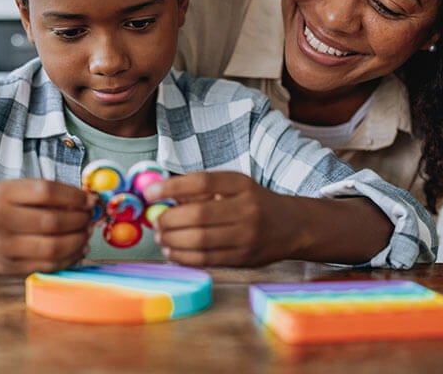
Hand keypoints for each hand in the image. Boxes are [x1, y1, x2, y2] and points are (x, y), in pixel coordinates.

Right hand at [0, 179, 94, 274]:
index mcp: (3, 194)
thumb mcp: (8, 190)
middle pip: (53, 221)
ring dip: (78, 241)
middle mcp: (1, 220)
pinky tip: (77, 250)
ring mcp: (3, 247)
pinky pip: (46, 266)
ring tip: (85, 233)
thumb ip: (42, 194)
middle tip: (91, 217)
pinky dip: (68, 259)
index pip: (47, 191)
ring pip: (53, 247)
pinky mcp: (7, 268)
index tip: (90, 198)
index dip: (75, 196)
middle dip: (81, 220)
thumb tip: (85, 201)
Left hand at [142, 171, 307, 266]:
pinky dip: (183, 257)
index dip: (171, 187)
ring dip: (172, 241)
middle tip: (156, 222)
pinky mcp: (243, 259)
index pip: (201, 182)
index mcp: (241, 184)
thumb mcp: (234, 187)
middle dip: (169, 220)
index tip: (150, 193)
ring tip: (161, 238)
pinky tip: (172, 252)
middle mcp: (246, 209)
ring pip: (200, 240)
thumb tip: (161, 197)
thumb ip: (201, 191)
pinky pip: (206, 259)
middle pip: (198, 214)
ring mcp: (247, 236)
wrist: (292, 226)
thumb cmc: (254, 203)